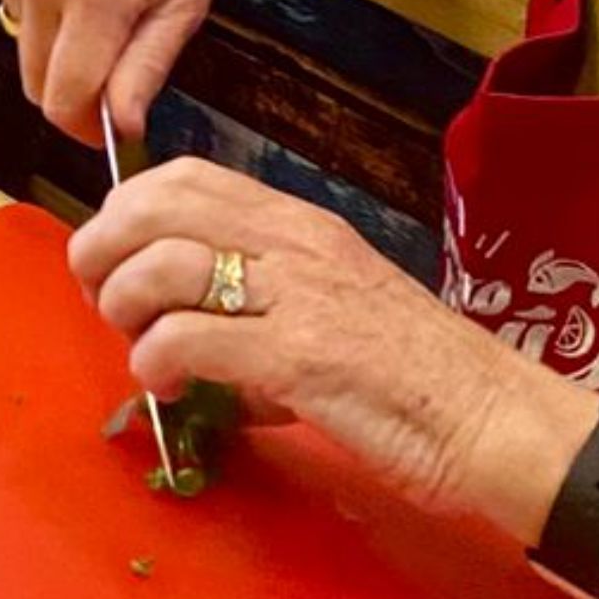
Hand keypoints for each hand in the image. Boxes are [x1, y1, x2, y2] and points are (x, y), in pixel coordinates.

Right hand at [0, 0, 234, 143]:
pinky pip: (11, 3)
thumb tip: (120, 125)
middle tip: (117, 60)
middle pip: (34, 79)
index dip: (85, 127)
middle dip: (74, 87)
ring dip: (58, 42)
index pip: (63, 97)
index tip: (105, 129)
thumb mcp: (190, 1)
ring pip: (23, 43)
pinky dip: (42, 4)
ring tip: (102, 0)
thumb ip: (147, 69)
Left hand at [72, 158, 595, 535]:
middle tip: (106, 302)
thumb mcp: (333, 310)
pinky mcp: (299, 356)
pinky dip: (156, 364)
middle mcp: (294, 243)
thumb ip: (260, 306)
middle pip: (153, 207)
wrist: (496, 421)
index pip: (184, 177)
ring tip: (143, 352)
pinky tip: (173, 389)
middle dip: (102, 251)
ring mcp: (297, 295)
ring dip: (126, 312)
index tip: (115, 259)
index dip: (125, 211)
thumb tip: (186, 333)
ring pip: (160, 267)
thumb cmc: (419, 377)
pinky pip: (187, 340)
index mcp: (300, 224)